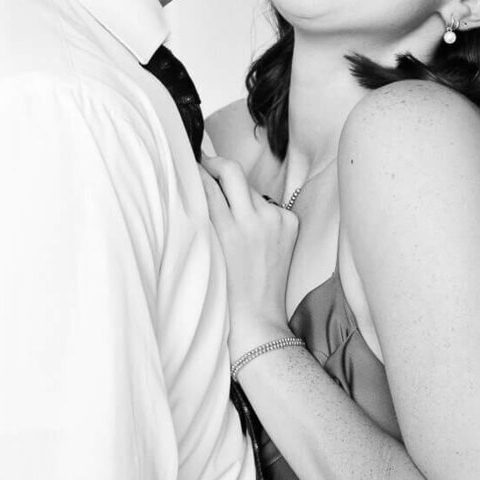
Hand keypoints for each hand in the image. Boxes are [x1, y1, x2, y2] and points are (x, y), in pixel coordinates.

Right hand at [200, 156, 300, 359]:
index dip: (196, 170)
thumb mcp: (207, 251)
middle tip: (205, 166)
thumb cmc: (225, 289)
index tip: (189, 163)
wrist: (257, 315)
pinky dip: (256, 208)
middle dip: (216, 164)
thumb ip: (203, 217)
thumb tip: (199, 184)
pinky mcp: (291, 223)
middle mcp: (256, 221)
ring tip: (228, 209)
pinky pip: (267, 203)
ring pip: (249, 188)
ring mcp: (276, 221)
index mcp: (229, 231)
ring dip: (236, 191)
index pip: (208, 185)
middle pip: (232, 171)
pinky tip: (251, 226)